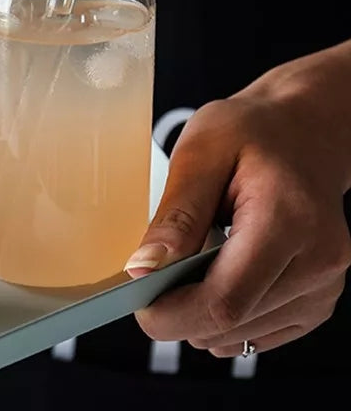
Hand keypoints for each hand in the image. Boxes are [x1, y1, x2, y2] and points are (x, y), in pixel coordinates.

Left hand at [124, 43, 350, 356]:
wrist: (303, 128)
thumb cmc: (252, 131)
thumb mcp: (201, 151)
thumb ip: (176, 213)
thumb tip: (142, 268)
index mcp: (286, 220)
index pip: (225, 299)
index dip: (173, 314)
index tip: (138, 305)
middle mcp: (317, 261)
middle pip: (233, 322)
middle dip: (180, 314)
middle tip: (151, 279)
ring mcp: (324, 284)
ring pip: (245, 335)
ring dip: (202, 315)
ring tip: (189, 264)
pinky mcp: (318, 297)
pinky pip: (263, 332)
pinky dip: (228, 316)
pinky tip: (215, 276)